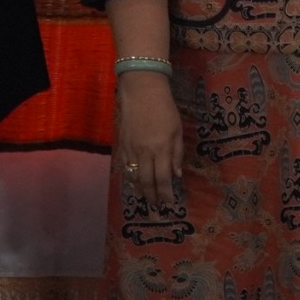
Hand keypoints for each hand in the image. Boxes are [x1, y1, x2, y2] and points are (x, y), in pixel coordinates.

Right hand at [113, 71, 184, 209]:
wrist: (141, 90)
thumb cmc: (165, 108)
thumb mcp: (177, 130)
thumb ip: (177, 153)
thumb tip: (176, 175)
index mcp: (161, 148)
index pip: (163, 178)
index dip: (166, 194)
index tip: (170, 204)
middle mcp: (145, 152)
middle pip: (147, 182)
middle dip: (153, 198)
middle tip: (157, 208)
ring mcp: (131, 149)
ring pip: (134, 176)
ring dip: (141, 191)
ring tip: (147, 199)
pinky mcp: (122, 144)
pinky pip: (126, 167)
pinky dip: (131, 178)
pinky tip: (135, 183)